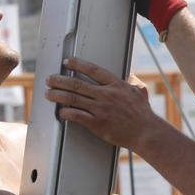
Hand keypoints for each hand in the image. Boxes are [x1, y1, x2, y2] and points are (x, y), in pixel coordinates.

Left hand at [45, 57, 166, 149]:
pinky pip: (76, 115)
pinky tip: (60, 111)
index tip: (67, 62)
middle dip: (60, 80)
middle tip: (50, 79)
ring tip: (49, 93)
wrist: (145, 132)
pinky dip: (65, 112)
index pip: (93, 70)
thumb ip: (133, 81)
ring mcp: (101, 109)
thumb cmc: (143, 114)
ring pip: (73, 98)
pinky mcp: (97, 123)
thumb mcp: (140, 91)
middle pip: (77, 83)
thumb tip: (130, 76)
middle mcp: (106, 95)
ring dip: (58, 95)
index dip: (78, 64)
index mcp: (116, 85)